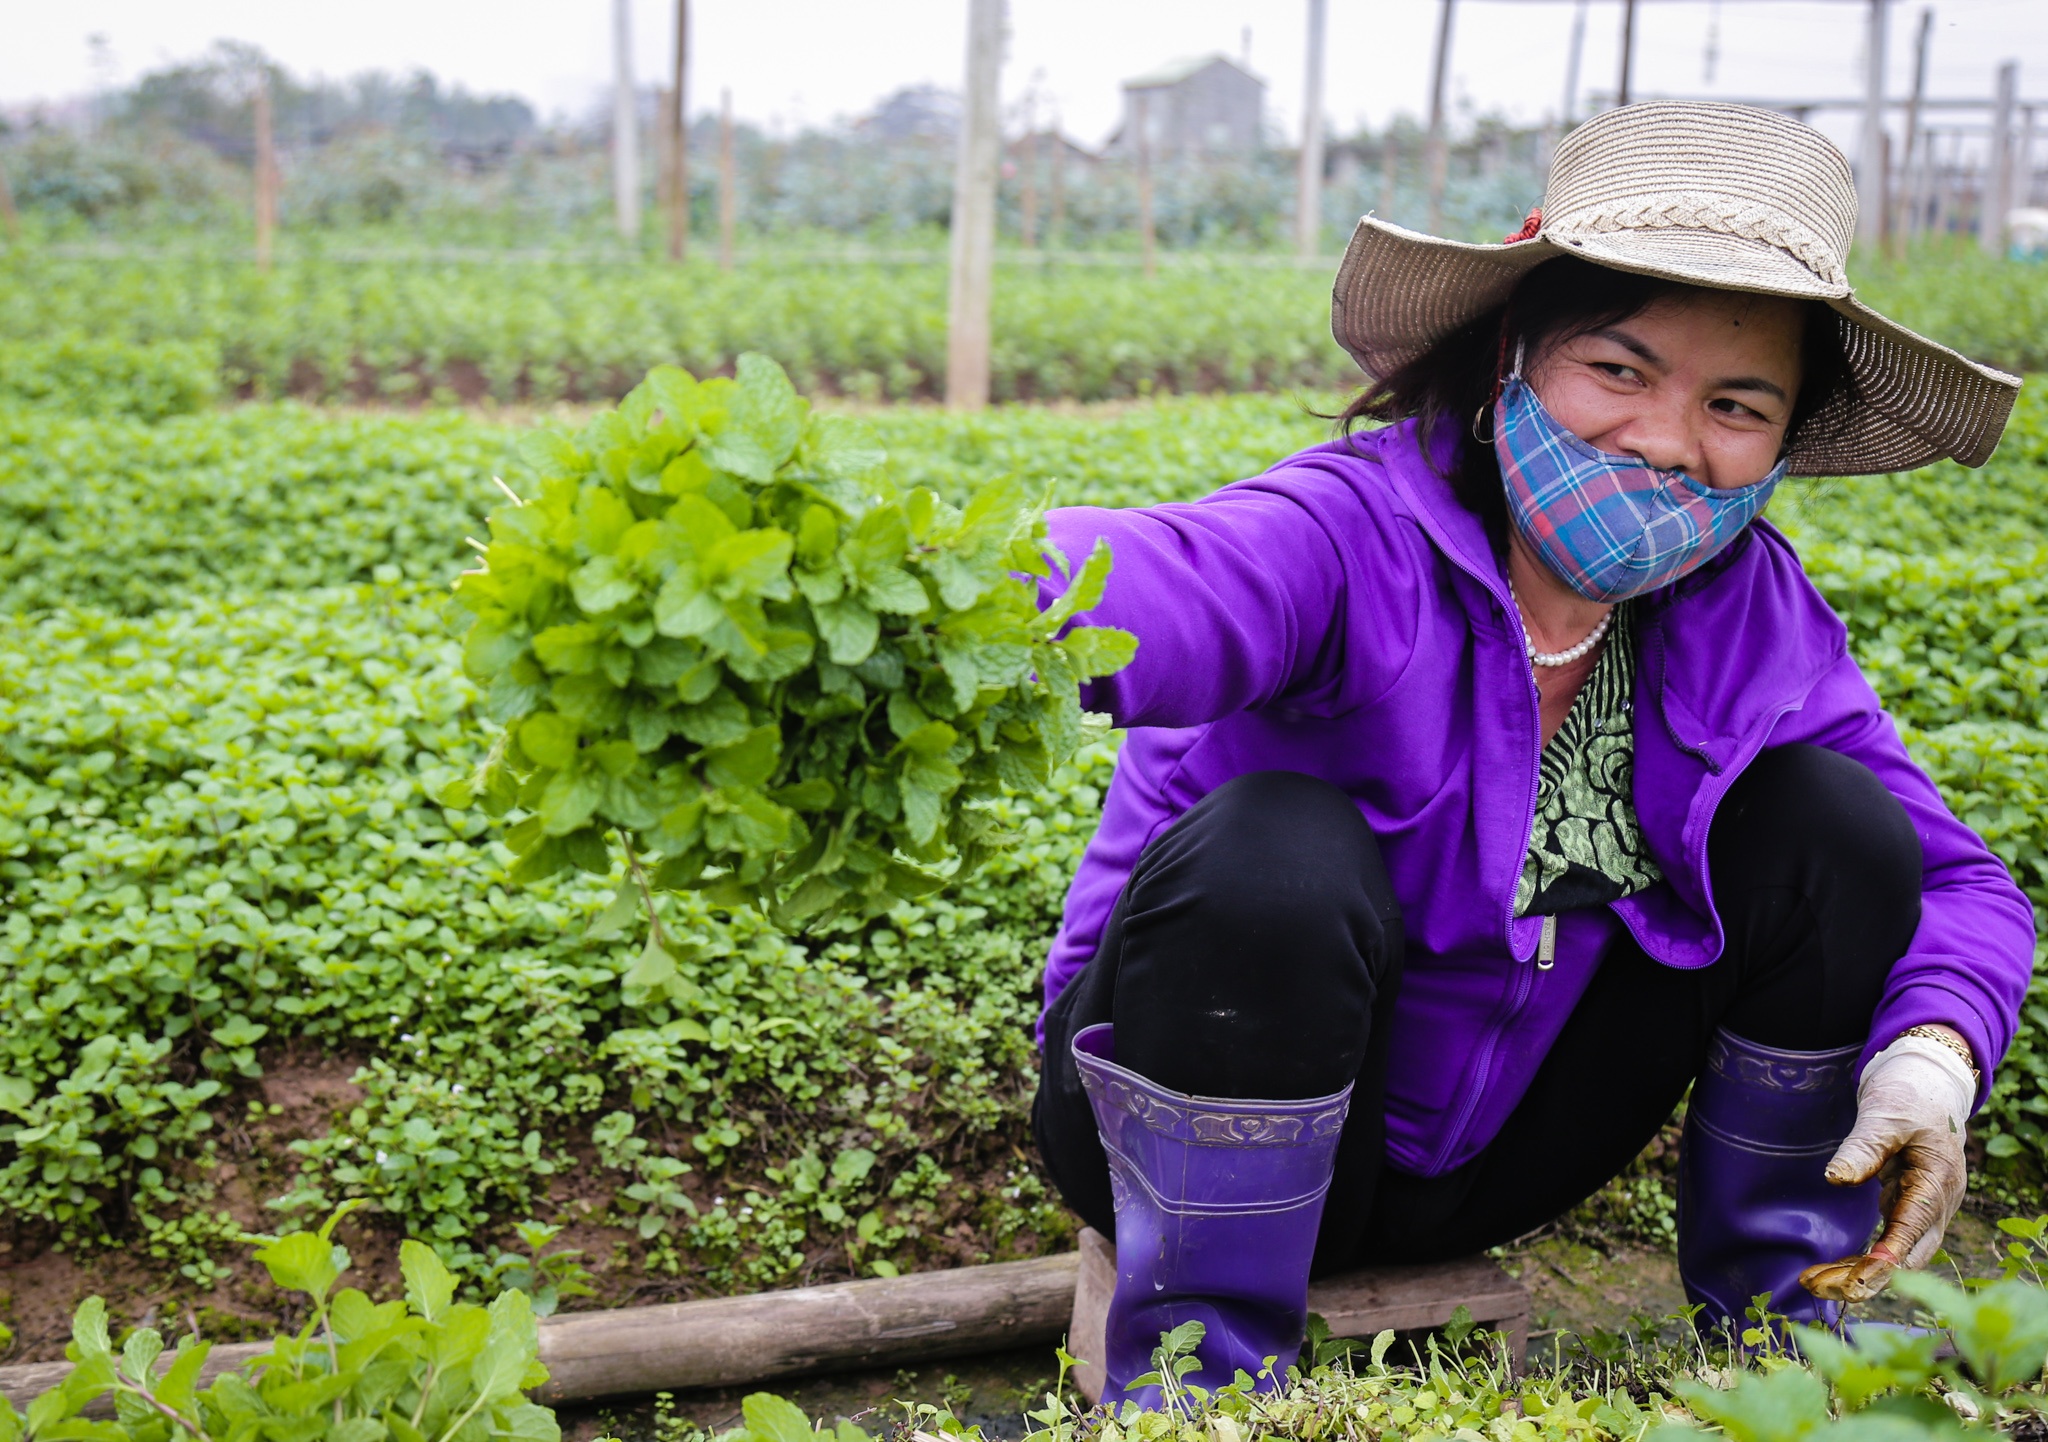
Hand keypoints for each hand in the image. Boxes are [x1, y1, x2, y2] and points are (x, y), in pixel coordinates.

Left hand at [1798, 1030, 1975, 1303]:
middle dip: (1866, 1278)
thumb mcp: (1884, 1115)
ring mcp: (1927, 1209)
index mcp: (1936, 1182)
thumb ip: (1863, 1147)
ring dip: (1860, 1273)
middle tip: (1815, 1285)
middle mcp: (1938, 1205)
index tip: (1853, 1283)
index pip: (1911, 1233)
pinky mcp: (1910, 1208)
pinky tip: (1832, 1269)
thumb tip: (1835, 1178)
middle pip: (1906, 1257)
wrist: (1929, 1086)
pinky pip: (1890, 1243)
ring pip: (1899, 1257)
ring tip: (1812, 1282)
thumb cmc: (1909, 1097)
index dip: (1885, 1263)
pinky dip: (1864, 1259)